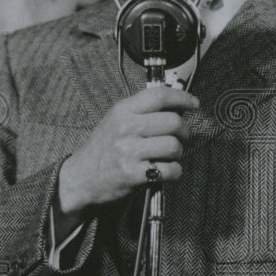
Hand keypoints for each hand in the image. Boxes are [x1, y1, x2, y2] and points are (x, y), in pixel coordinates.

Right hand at [57, 86, 198, 219]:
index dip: (182, 98)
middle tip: (181, 138)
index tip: (194, 104)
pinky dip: (174, 172)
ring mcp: (129, 152)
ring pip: (174, 147)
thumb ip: (141, 111)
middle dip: (184, 132)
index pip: (159, 96)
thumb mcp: (116, 120)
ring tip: (168, 156)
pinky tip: (164, 171)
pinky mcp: (134, 174)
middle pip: (173, 122)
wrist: (81, 178)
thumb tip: (177, 106)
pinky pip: (171, 170)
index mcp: (122, 111)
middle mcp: (126, 128)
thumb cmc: (103, 149)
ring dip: (178, 154)